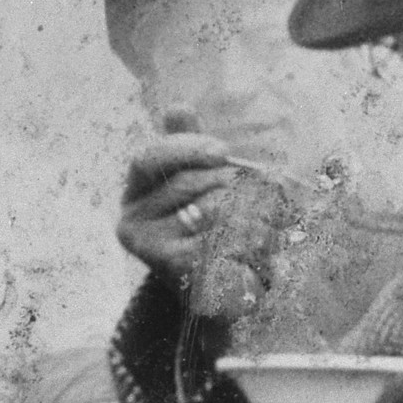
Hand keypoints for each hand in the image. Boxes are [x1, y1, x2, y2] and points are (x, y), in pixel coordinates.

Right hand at [116, 134, 284, 319]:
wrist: (218, 295)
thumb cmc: (210, 230)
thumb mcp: (200, 182)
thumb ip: (189, 147)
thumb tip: (178, 107)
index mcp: (136, 191)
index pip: (149, 158)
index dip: (185, 148)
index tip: (222, 151)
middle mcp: (133, 221)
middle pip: (187, 184)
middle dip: (233, 184)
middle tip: (265, 192)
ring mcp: (149, 249)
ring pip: (209, 211)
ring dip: (250, 212)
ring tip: (269, 222)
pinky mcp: (175, 273)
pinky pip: (219, 241)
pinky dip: (246, 240)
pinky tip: (260, 249)